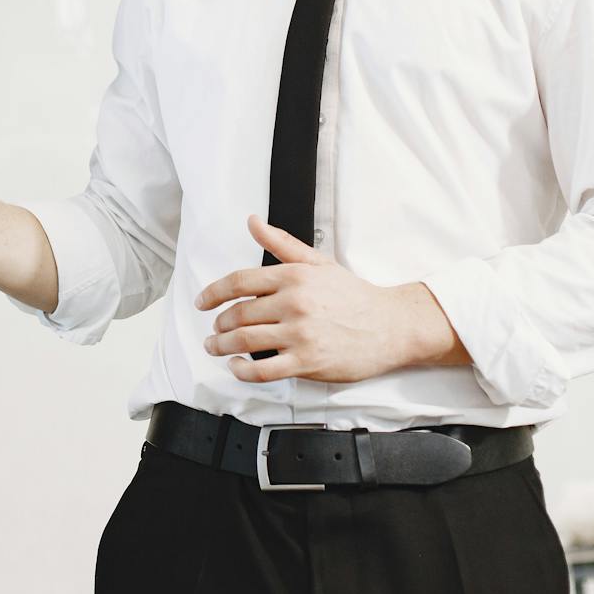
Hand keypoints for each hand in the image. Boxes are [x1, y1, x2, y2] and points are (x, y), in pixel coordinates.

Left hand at [194, 215, 464, 383]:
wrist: (391, 325)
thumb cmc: (354, 295)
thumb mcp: (318, 262)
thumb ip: (281, 243)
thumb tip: (252, 222)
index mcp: (293, 276)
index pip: (239, 281)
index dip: (213, 292)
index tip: (202, 302)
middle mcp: (293, 303)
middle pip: (238, 314)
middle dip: (218, 325)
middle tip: (213, 331)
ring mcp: (300, 334)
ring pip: (245, 341)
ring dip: (222, 347)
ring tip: (216, 348)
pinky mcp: (308, 362)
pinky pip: (264, 370)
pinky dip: (242, 371)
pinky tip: (236, 368)